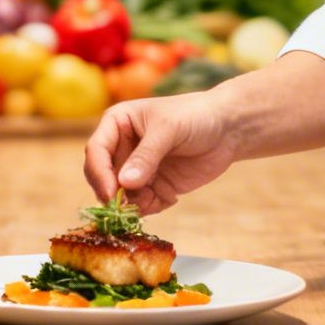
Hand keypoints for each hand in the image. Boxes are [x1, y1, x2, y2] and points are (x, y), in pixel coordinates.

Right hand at [82, 91, 237, 214]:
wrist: (228, 128)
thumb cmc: (195, 116)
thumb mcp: (168, 129)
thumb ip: (146, 156)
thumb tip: (123, 183)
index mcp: (117, 124)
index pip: (96, 151)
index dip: (99, 173)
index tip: (111, 192)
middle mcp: (122, 148)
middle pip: (102, 177)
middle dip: (112, 193)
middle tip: (126, 207)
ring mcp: (137, 169)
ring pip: (120, 196)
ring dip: (132, 205)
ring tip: (156, 199)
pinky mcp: (154, 186)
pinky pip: (141, 205)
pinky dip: (151, 208)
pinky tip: (171, 198)